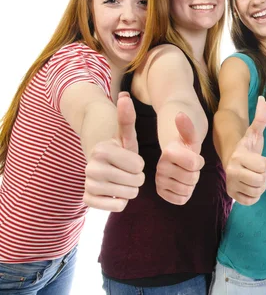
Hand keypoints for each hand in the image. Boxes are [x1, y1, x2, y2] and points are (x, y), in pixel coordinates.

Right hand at [83, 92, 144, 211]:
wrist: (102, 165)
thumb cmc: (119, 148)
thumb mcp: (126, 134)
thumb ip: (127, 117)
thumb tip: (125, 95)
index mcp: (101, 150)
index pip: (138, 166)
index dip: (140, 164)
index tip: (131, 159)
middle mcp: (91, 167)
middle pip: (135, 182)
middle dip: (137, 178)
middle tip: (128, 172)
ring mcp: (88, 184)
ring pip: (128, 195)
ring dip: (130, 189)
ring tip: (123, 180)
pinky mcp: (88, 199)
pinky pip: (116, 207)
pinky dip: (121, 202)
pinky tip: (116, 192)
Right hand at [156, 112, 204, 204]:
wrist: (177, 156)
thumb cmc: (186, 146)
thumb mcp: (190, 136)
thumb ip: (187, 127)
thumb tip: (180, 115)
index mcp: (168, 152)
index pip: (194, 164)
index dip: (199, 161)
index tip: (193, 156)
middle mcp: (160, 167)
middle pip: (192, 178)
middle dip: (195, 173)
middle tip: (189, 166)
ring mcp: (159, 181)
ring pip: (187, 190)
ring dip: (191, 184)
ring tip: (184, 173)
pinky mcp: (161, 192)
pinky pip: (181, 200)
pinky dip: (185, 194)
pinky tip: (181, 183)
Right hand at [225, 96, 265, 204]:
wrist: (232, 160)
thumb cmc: (247, 147)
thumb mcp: (254, 133)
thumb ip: (260, 118)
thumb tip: (263, 98)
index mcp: (238, 156)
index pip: (263, 166)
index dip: (265, 163)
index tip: (258, 159)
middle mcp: (231, 171)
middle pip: (260, 181)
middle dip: (263, 175)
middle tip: (256, 169)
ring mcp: (231, 184)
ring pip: (257, 192)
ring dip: (259, 186)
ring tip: (253, 176)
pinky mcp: (232, 195)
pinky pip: (251, 201)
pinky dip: (254, 195)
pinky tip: (249, 185)